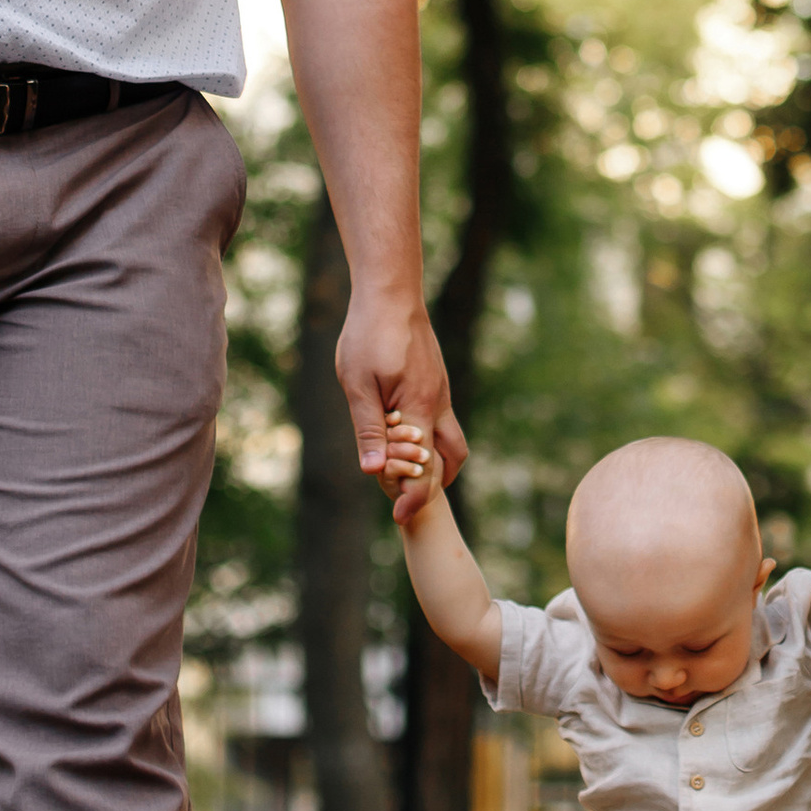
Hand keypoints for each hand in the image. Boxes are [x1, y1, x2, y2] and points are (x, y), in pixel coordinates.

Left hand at [338, 281, 465, 522]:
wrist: (390, 292)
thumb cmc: (368, 334)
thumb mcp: (358, 383)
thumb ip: (368, 429)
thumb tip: (374, 472)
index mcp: (420, 407)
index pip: (425, 468)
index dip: (414, 498)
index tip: (399, 517)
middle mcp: (438, 403)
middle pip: (452, 459)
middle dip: (431, 484)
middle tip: (401, 495)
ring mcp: (440, 391)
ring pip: (451, 440)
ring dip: (433, 463)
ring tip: (401, 469)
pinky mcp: (435, 381)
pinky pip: (441, 421)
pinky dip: (427, 439)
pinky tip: (399, 433)